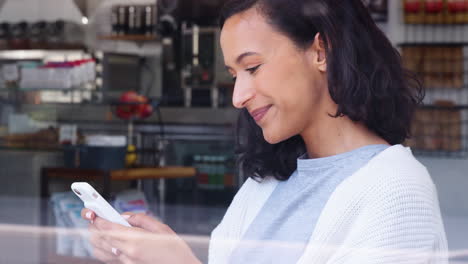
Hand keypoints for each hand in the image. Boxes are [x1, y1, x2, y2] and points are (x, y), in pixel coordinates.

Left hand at [81, 209, 200, 263]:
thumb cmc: (175, 250)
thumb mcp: (161, 228)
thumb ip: (141, 219)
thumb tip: (125, 217)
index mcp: (136, 240)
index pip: (107, 228)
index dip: (97, 219)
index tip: (94, 212)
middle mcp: (127, 253)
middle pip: (100, 239)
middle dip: (94, 227)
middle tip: (95, 218)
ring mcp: (126, 262)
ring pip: (99, 250)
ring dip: (96, 239)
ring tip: (100, 229)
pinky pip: (107, 258)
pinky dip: (102, 249)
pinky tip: (107, 242)